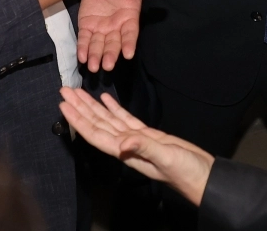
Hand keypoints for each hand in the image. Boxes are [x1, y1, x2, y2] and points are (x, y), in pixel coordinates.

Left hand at [60, 88, 213, 204]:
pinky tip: (105, 99)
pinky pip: (125, 118)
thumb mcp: (165, 158)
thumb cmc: (185, 171)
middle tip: (64, 91)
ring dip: (92, 106)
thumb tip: (124, 142)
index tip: (64, 106)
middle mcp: (126, 145)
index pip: (95, 134)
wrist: (202, 175)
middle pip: (97, 124)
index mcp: (126, 151)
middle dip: (80, 108)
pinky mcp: (148, 134)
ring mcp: (136, 139)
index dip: (79, 120)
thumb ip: (145, 148)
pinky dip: (114, 108)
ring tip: (78, 92)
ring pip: (108, 119)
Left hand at [76, 0, 167, 70]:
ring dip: (96, 56)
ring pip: (98, 45)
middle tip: (108, 66)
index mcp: (129, 20)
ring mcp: (100, 29)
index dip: (129, 44)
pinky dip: (83, 48)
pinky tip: (81, 57)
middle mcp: (115, 29)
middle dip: (110, 55)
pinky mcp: (87, 27)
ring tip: (94, 67)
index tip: (128, 55)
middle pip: (113, 44)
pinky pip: (85, 39)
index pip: (130, 34)